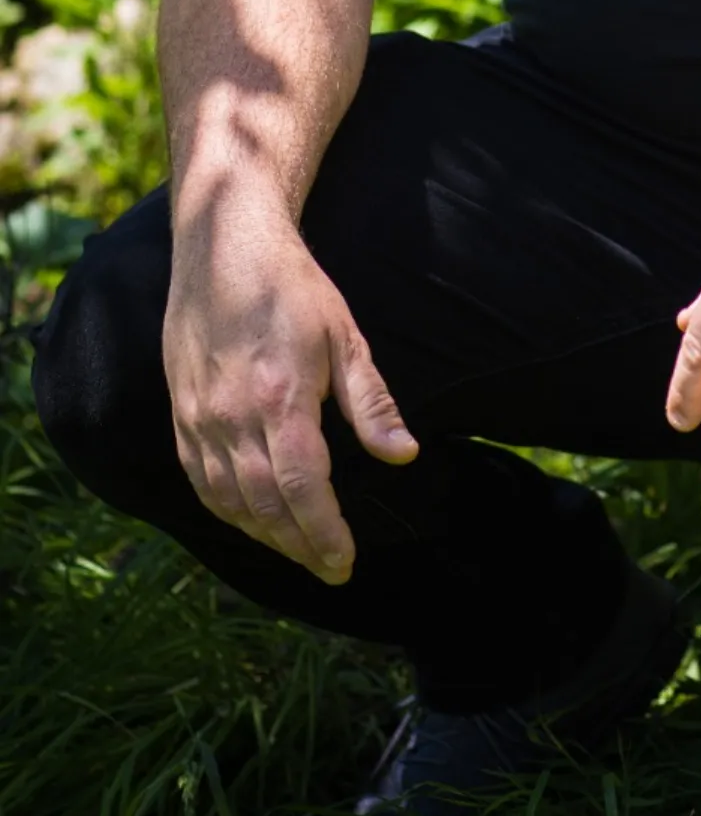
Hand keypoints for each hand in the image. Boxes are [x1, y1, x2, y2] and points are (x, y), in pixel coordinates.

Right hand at [163, 208, 417, 584]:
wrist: (223, 246)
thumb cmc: (293, 289)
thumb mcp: (345, 337)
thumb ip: (371, 403)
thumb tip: (404, 456)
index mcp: (280, 398)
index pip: (301, 488)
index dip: (324, 532)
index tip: (345, 560)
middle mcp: (232, 415)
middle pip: (264, 505)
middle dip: (300, 546)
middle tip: (330, 568)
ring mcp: (200, 417)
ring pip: (229, 500)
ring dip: (265, 535)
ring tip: (300, 552)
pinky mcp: (181, 413)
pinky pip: (200, 480)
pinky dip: (227, 511)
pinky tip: (251, 521)